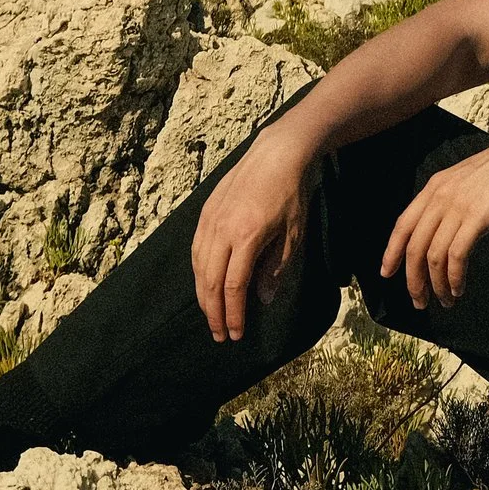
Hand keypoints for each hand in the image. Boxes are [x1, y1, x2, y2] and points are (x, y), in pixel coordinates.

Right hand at [192, 130, 314, 341]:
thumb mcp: (292, 235)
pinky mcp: (205, 212)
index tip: (235, 333)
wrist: (275, 154)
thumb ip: (276, 268)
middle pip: (210, 281)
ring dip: (203, 295)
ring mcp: (210, 220)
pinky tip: (204, 284)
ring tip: (210, 315)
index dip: (233, 313)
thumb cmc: (290, 195)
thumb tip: (263, 300)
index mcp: (247, 237)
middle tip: (219, 334)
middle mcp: (222, 230)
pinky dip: (198, 272)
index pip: (234, 286)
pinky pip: (196, 249)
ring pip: (198, 267)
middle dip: (214, 312)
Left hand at [381, 130, 488, 309]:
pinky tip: (459, 288)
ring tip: (444, 301)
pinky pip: (457, 255)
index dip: (391, 252)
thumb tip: (446, 229)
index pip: (403, 225)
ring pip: (434, 255)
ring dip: (436, 284)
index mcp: (435, 187)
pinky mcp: (477, 216)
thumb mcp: (469, 181)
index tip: (387, 273)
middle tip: (419, 302)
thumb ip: (453, 200)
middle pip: (414, 246)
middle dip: (413, 279)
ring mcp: (458, 206)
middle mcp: (440, 196)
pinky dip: (454, 277)